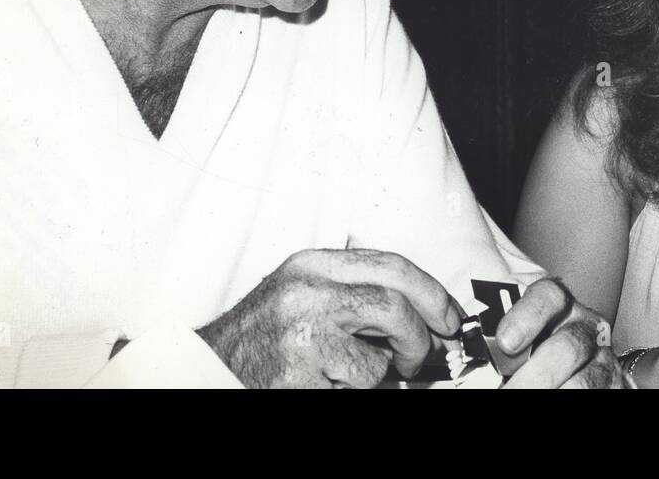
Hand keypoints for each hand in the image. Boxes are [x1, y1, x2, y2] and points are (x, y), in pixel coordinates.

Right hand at [197, 248, 461, 387]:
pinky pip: (354, 389)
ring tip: (347, 374)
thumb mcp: (304, 293)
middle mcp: (306, 292)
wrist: (208, 367)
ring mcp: (301, 334)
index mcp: (312, 265)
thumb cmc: (262, 336)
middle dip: (421, 335)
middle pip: (394, 303)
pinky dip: (350, 392)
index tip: (449, 315)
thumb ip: (355, 292)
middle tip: (421, 356)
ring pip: (377, 357)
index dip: (431, 292)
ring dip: (377, 375)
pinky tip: (322, 383)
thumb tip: (423, 314)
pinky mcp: (299, 376)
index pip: (391, 265)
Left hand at [495, 278, 621, 388]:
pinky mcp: (614, 384)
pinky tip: (548, 399)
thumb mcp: (513, 337)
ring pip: (583, 382)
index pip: (549, 296)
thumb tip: (463, 343)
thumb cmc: (530, 352)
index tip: (505, 342)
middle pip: (567, 347)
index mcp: (558, 305)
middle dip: (536, 376)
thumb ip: (491, 338)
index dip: (527, 316)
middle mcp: (586, 326)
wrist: (569, 371)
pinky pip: (596, 394)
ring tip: (525, 397)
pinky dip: (566, 399)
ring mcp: (604, 358)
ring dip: (552, 393)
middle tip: (508, 391)